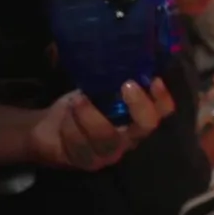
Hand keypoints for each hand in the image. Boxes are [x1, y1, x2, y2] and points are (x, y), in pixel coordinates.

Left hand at [29, 80, 175, 170]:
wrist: (51, 130)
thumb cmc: (82, 104)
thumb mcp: (99, 88)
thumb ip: (113, 79)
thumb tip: (123, 53)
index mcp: (137, 119)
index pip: (162, 112)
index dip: (163, 98)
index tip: (155, 80)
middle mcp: (129, 139)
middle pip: (145, 127)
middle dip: (138, 105)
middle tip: (126, 85)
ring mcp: (109, 153)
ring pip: (107, 137)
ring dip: (92, 115)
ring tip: (78, 100)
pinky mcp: (86, 161)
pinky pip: (81, 144)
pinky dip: (72, 125)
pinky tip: (67, 115)